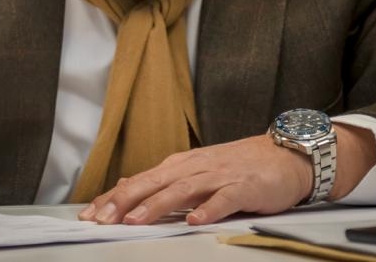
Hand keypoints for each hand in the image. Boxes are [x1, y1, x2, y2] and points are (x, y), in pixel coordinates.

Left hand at [78, 124, 375, 224]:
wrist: (285, 155)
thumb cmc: (239, 166)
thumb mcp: (196, 171)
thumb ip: (164, 181)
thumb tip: (127, 187)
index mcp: (180, 165)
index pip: (140, 181)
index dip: (114, 196)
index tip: (91, 213)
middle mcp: (195, 167)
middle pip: (154, 182)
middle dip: (125, 200)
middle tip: (102, 217)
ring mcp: (219, 175)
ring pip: (182, 189)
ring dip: (158, 205)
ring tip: (136, 220)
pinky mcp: (244, 187)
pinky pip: (224, 199)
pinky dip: (209, 209)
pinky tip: (195, 220)